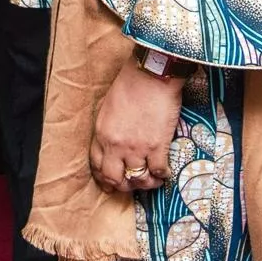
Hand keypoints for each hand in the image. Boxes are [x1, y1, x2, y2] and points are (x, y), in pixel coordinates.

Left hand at [89, 61, 183, 195]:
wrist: (152, 75)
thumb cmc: (130, 85)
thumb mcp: (108, 108)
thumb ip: (109, 129)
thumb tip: (115, 144)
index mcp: (102, 134)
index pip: (97, 165)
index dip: (104, 178)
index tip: (111, 183)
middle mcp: (116, 145)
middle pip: (115, 178)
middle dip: (123, 185)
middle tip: (131, 184)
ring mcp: (137, 148)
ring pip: (138, 179)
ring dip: (146, 183)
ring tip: (151, 180)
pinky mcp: (157, 147)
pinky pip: (158, 171)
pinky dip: (162, 175)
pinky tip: (164, 172)